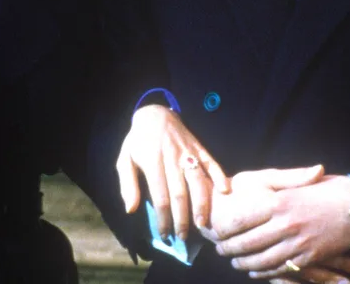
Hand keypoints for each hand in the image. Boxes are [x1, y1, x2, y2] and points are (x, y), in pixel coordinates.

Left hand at [116, 105, 227, 238]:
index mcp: (152, 161)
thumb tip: (131, 209)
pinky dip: (219, 175)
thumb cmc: (138, 140)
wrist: (155, 113)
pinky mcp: (200, 147)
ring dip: (202, 203)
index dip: (163, 217)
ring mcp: (188, 152)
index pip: (160, 195)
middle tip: (183, 236)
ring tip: (203, 224)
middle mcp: (172, 157)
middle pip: (180, 192)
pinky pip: (211, 162)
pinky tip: (225, 191)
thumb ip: (127, 184)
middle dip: (182, 217)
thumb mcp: (124, 159)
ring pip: (198, 180)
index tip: (165, 234)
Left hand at [212, 174, 349, 279]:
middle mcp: (284, 224)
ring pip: (262, 259)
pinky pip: (281, 268)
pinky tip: (255, 271)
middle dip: (230, 248)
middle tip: (220, 250)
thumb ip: (273, 186)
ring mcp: (297, 242)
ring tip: (234, 262)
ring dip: (244, 263)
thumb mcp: (295, 182)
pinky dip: (265, 272)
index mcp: (277, 202)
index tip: (215, 230)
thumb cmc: (324, 188)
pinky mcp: (309, 256)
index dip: (224, 228)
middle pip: (247, 243)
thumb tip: (247, 186)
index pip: (240, 220)